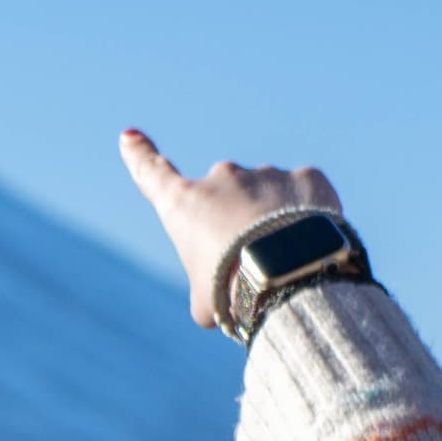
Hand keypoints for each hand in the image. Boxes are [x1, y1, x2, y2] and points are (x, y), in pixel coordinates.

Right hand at [118, 131, 343, 329]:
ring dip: (276, 222)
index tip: (129, 136)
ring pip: (270, 198)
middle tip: (252, 263)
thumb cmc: (234, 292)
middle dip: (238, 223)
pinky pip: (305, 195)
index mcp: (184, 205)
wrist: (288, 274)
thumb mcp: (206, 304)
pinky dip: (309, 215)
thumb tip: (218, 295)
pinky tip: (313, 244)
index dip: (140, 155)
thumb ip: (206, 288)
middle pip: (227, 199)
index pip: (152, 173)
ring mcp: (266, 173)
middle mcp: (221, 178)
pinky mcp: (306, 176)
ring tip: (287, 260)